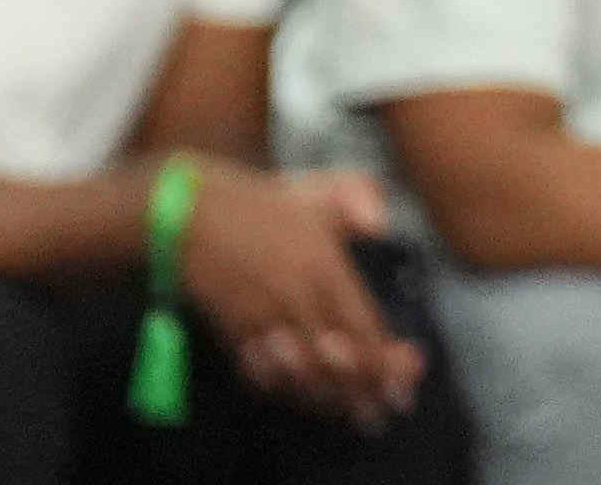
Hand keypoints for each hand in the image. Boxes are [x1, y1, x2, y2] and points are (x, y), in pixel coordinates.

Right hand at [181, 165, 432, 423]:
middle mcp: (294, 300)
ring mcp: (262, 321)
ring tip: (359, 411)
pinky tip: (309, 396)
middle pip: (337, 361)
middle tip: (392, 407)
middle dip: (367, 389)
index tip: (411, 369)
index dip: (387, 357)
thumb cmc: (262, 203)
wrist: (190, 216)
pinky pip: (264, 373)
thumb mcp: (319, 188)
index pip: (363, 326)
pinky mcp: (235, 333)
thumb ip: (360, 199)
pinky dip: (288, 390)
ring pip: (302, 375)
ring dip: (332, 397)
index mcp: (322, 267)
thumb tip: (382, 226)